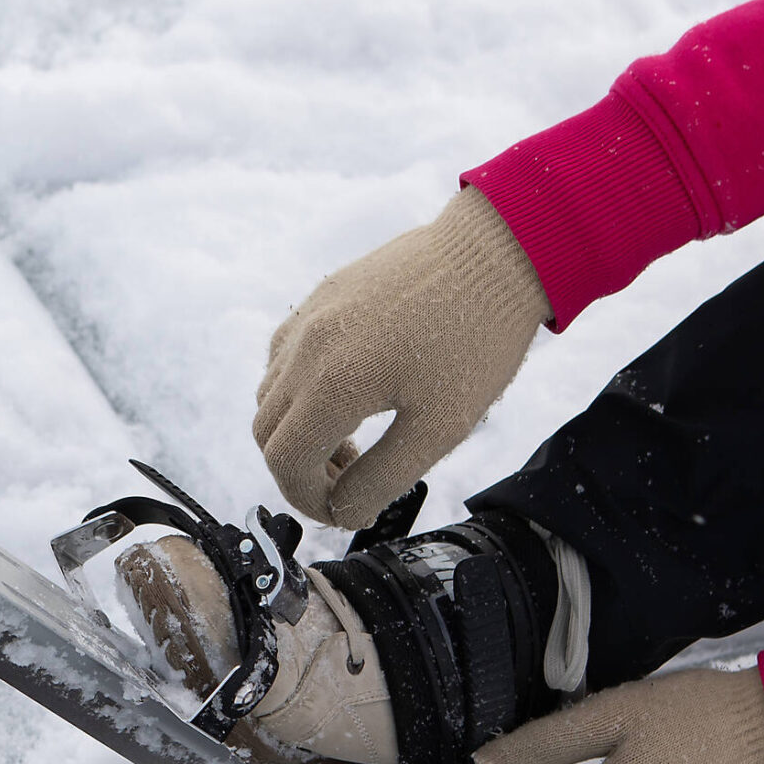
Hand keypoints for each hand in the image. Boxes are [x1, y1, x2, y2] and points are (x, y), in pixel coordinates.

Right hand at [253, 187, 548, 528]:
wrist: (497, 251)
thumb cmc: (477, 340)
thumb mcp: (439, 427)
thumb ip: (382, 478)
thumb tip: (344, 511)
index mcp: (331, 382)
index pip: (285, 462)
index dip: (307, 501)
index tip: (344, 511)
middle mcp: (306, 347)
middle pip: (266, 432)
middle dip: (299, 471)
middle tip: (348, 484)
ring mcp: (309, 317)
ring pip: (269, 394)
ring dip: (298, 432)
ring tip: (354, 442)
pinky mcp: (322, 296)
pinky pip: (284, 356)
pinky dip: (298, 392)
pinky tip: (345, 396)